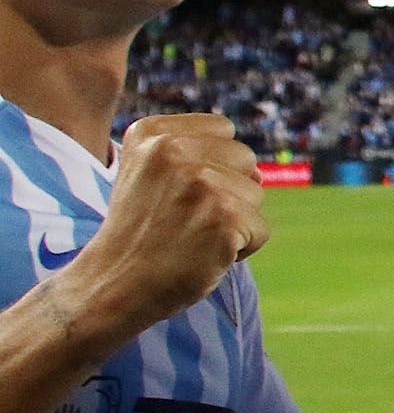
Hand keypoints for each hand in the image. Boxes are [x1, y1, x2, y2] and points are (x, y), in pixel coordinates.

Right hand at [63, 115, 267, 345]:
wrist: (115, 283)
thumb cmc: (140, 232)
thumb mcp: (148, 174)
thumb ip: (195, 155)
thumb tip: (258, 171)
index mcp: (152, 132)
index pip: (223, 129)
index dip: (213, 164)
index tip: (177, 192)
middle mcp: (174, 149)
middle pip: (245, 158)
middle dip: (229, 190)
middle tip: (186, 218)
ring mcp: (201, 182)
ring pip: (256, 193)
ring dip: (235, 220)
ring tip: (192, 236)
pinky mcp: (224, 217)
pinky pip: (261, 229)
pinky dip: (243, 248)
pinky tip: (205, 254)